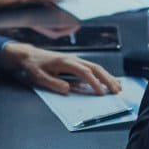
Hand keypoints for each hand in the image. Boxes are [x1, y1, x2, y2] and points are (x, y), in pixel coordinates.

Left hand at [1, 42, 121, 94]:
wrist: (29, 55)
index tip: (101, 94)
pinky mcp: (76, 62)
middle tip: (117, 91)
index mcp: (66, 62)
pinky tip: (110, 79)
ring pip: (97, 67)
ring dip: (108, 77)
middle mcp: (74, 59)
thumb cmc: (34, 66)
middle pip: (96, 68)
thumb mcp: (39, 76)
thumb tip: (67, 89)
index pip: (85, 72)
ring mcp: (76, 59)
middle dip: (108, 80)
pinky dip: (103, 74)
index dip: (94, 83)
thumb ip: (53, 83)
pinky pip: (93, 67)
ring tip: (119, 87)